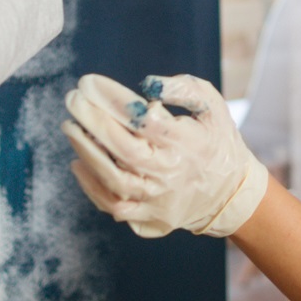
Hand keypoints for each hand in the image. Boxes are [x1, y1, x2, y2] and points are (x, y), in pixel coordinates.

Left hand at [62, 73, 267, 237]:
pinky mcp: (150, 217)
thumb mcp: (213, 107)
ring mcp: (159, 200)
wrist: (230, 194)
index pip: (144, 120)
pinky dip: (91, 186)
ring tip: (69, 128)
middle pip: (124, 149)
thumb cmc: (215, 141)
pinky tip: (77, 162)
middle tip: (72, 99)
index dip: (112, 100)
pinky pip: (114, 205)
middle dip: (92, 121)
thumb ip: (185, 89)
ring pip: (115, 180)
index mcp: (187, 143)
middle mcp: (172, 173)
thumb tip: (149, 84)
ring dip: (87, 152)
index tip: (88, 82)